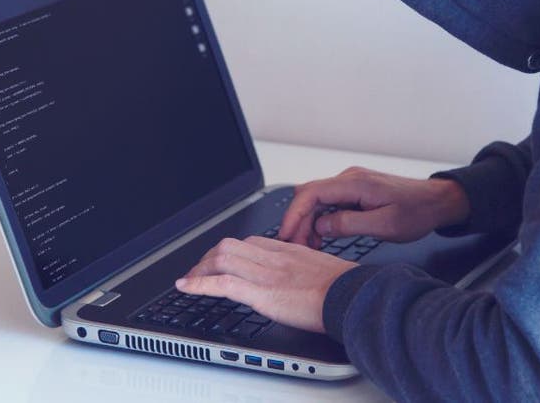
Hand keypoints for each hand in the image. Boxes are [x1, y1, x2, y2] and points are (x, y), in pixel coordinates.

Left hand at [175, 236, 355, 332]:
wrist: (353, 296)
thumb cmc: (347, 289)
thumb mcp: (326, 270)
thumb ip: (308, 271)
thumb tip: (305, 282)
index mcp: (290, 251)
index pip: (251, 243)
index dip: (230, 252)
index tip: (221, 261)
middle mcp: (275, 257)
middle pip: (231, 246)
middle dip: (209, 257)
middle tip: (199, 270)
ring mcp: (266, 273)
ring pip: (222, 259)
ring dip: (199, 269)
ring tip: (188, 280)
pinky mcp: (262, 293)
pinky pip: (223, 283)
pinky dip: (199, 284)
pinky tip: (186, 287)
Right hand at [277, 166, 469, 248]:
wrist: (437, 202)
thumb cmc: (417, 211)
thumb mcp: (385, 225)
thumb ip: (350, 224)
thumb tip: (321, 225)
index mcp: (355, 184)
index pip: (311, 193)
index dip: (294, 214)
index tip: (286, 234)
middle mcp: (350, 179)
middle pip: (309, 196)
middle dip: (297, 221)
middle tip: (296, 247)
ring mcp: (351, 185)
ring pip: (317, 201)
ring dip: (309, 223)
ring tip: (309, 247)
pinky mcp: (355, 192)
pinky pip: (329, 204)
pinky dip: (320, 220)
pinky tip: (321, 238)